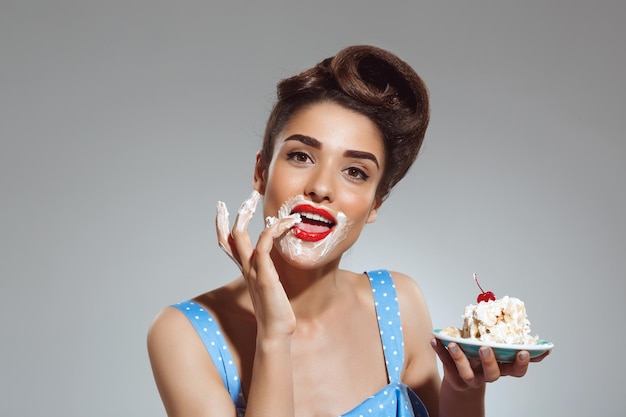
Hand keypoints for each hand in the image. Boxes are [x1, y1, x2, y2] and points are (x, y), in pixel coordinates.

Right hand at [216, 191, 300, 339]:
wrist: (276, 331)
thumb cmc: (277, 309)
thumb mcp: (271, 284)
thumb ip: (268, 269)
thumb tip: (274, 254)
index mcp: (246, 269)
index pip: (226, 242)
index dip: (221, 224)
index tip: (222, 206)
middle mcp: (246, 268)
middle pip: (230, 235)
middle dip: (237, 213)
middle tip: (248, 197)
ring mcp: (253, 271)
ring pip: (242, 236)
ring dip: (250, 216)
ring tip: (265, 204)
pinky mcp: (264, 277)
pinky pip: (263, 246)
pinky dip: (272, 231)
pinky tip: (286, 223)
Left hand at [431, 338, 550, 390]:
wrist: (462, 379)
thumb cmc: (480, 356)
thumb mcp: (492, 345)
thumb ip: (499, 332)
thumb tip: (503, 308)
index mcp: (502, 367)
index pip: (516, 369)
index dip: (522, 363)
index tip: (524, 352)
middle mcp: (488, 375)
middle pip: (493, 374)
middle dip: (490, 361)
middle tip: (485, 348)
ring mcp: (471, 379)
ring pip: (467, 373)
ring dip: (460, 358)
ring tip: (453, 345)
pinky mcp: (455, 379)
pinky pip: (446, 364)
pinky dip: (440, 351)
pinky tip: (435, 340)